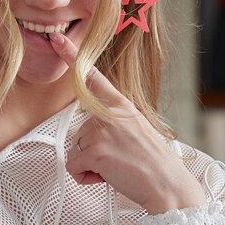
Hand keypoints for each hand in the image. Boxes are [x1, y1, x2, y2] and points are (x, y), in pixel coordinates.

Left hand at [46, 26, 206, 214]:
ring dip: (90, 166)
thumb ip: (114, 124)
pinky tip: (109, 176)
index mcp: (121, 104)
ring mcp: (101, 129)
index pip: (93, 76)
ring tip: (117, 168)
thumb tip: (92, 135)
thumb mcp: (136, 131)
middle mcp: (109, 112)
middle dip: (91, 152)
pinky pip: (73, 167)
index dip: (72, 56)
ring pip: (75, 151)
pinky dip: (86, 177)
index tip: (57, 39)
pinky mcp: (94, 148)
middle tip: (119, 160)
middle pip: (78, 132)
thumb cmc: (154, 165)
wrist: (168, 185)